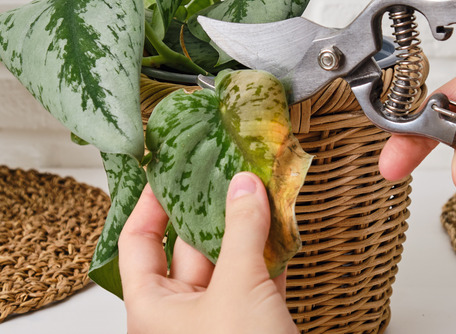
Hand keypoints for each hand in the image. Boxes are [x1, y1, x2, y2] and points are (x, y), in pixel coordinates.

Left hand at [119, 172, 297, 333]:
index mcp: (153, 307)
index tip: (169, 171)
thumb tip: (245, 184)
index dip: (151, 204)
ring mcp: (218, 316)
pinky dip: (271, 254)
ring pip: (229, 261)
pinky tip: (283, 225)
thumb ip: (242, 231)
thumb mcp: (238, 287)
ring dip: (248, 229)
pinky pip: (257, 278)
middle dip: (213, 209)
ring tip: (261, 190)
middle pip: (191, 246)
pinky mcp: (252, 322)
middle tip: (230, 172)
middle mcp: (180, 312)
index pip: (137, 242)